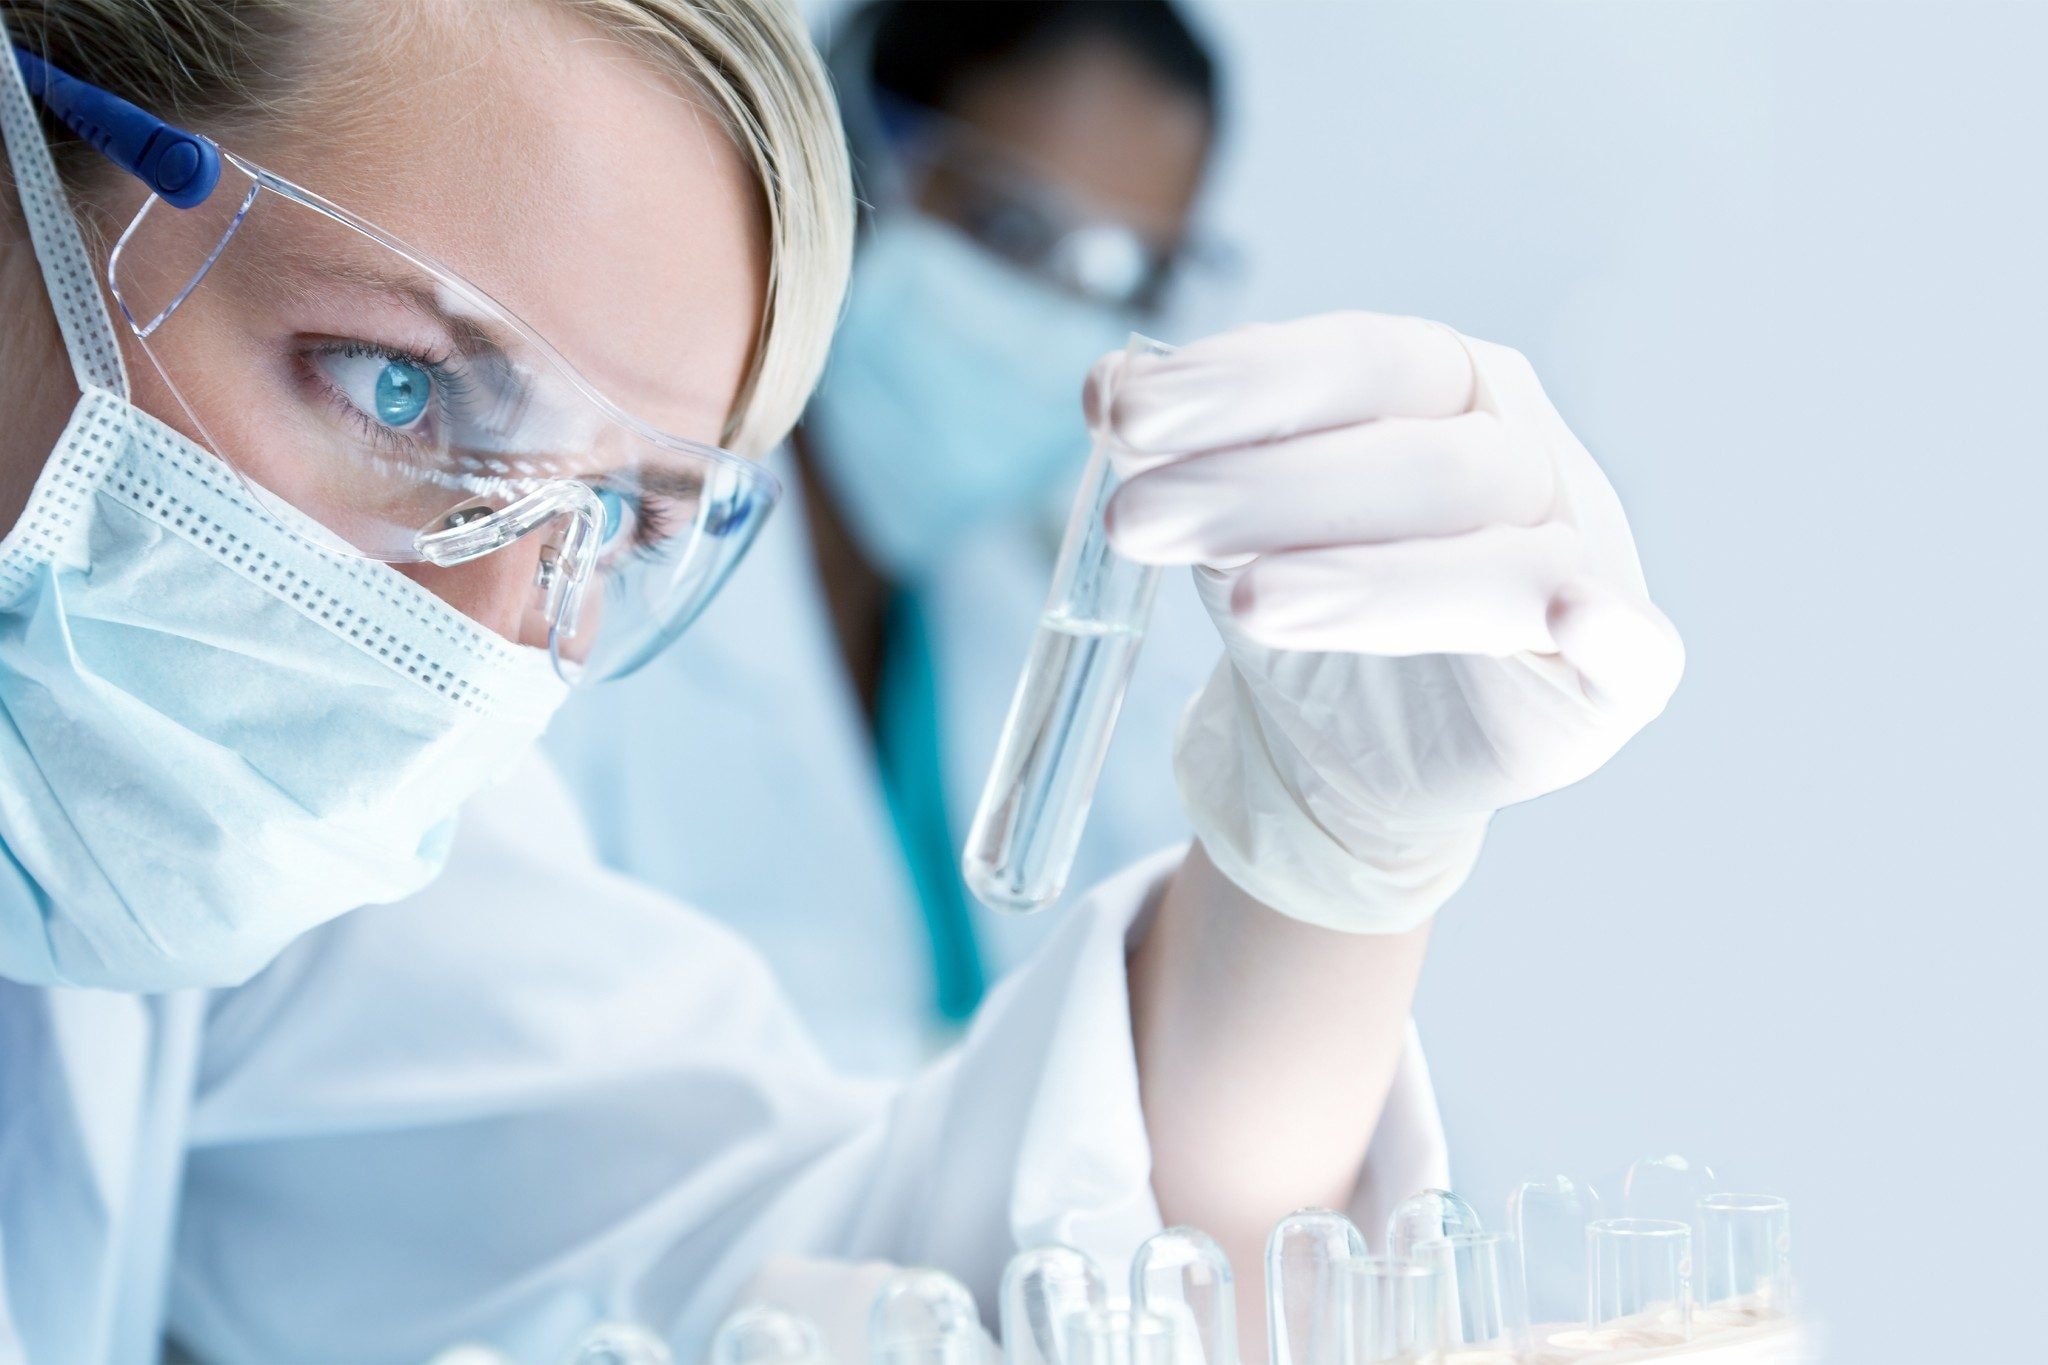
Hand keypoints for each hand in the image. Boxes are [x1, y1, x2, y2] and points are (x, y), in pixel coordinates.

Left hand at [1095, 313, 1683, 931]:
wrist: (1348, 743)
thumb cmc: (1301, 592)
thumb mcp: (1224, 517)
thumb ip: (1180, 450)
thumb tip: (1109, 384)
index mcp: (1446, 384)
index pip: (1360, 358)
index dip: (1245, 380)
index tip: (1122, 414)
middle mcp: (1526, 454)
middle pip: (1412, 459)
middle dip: (1264, 489)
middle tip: (1133, 522)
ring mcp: (1583, 559)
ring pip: (1495, 559)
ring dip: (1369, 579)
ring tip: (1242, 606)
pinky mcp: (1616, 675)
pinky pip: (1637, 651)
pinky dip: (1612, 632)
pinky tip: (1576, 620)